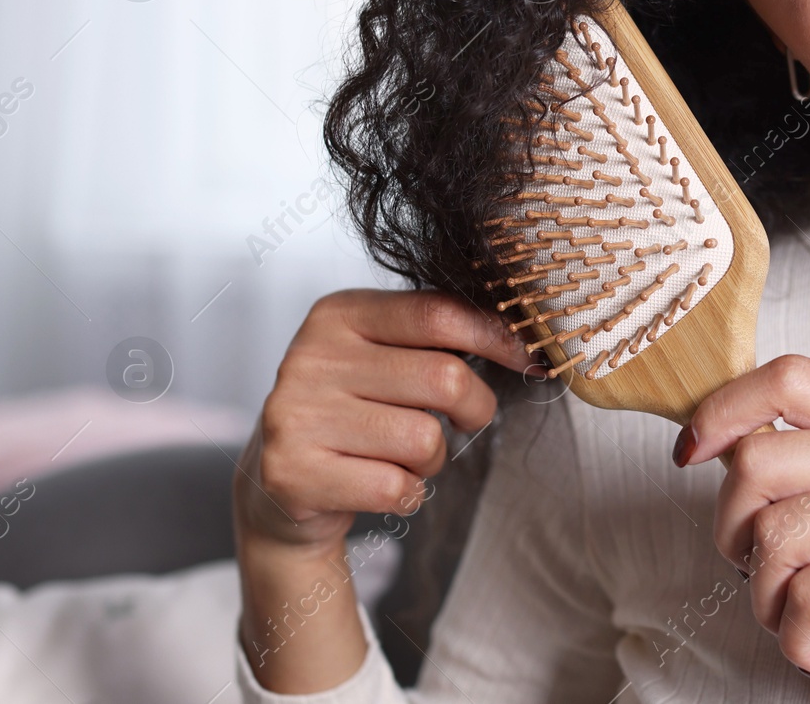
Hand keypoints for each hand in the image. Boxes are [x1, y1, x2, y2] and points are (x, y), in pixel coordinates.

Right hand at [234, 288, 542, 553]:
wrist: (281, 484)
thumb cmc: (355, 409)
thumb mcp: (385, 354)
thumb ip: (438, 336)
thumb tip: (525, 337)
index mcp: (340, 314)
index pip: (438, 314)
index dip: (496, 338)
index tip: (528, 359)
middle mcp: (311, 357)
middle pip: (443, 378)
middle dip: (475, 407)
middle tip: (467, 419)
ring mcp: (297, 415)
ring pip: (423, 438)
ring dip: (433, 458)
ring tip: (407, 455)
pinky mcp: (292, 473)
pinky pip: (394, 486)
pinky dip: (407, 493)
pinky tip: (381, 484)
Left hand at [675, 354, 809, 702]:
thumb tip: (720, 444)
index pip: (789, 377)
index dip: (723, 407)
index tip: (691, 450)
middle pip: (758, 459)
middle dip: (733, 531)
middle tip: (761, 572)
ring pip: (771, 534)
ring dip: (765, 597)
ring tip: (797, 617)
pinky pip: (802, 594)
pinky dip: (795, 636)